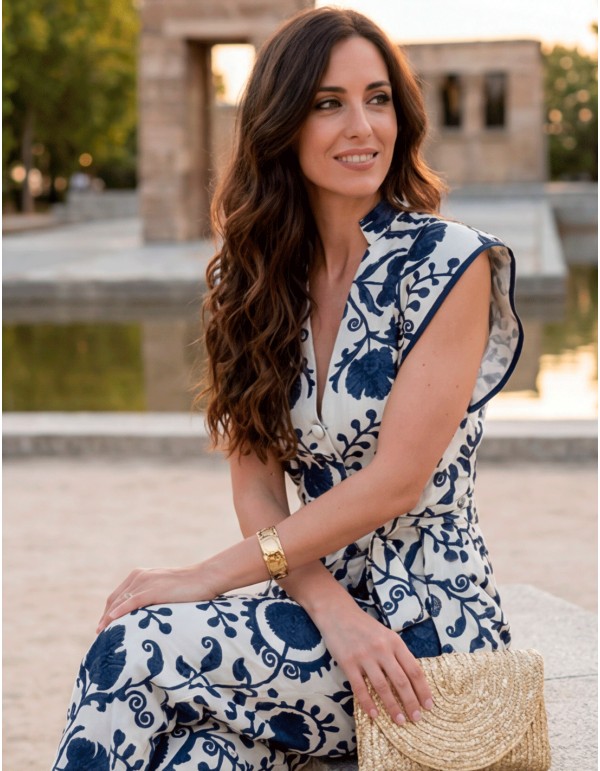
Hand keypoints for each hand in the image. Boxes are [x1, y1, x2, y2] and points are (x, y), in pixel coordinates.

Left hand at [96, 563, 219, 633]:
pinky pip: (132, 602)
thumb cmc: (190, 586)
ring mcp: (146, 582)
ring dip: (109, 619)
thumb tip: (147, 614)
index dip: (108, 612)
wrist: (205, 577)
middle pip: (114, 600)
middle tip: (100, 636)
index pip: (117, 596)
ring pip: (120, 602)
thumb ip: (153, 596)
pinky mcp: (154, 590)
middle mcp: (139, 577)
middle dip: (105, 618)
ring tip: (103, 636)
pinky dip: (120, 612)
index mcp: (140, 575)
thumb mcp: (165, 588)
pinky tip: (112, 622)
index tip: (103, 627)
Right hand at [315, 603, 432, 724]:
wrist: (337, 613)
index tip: (429, 705)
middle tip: (416, 718)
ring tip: (399, 721)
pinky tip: (374, 714)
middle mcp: (382, 649)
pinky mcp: (348, 662)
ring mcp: (364, 656)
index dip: (423, 690)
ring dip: (392, 706)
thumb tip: (411, 679)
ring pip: (382, 687)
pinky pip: (360, 687)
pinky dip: (368, 703)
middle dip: (411, 702)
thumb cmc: (364, 626)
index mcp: (395, 642)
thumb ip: (397, 653)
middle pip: (401, 681)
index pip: (414, 670)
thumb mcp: (386, 634)